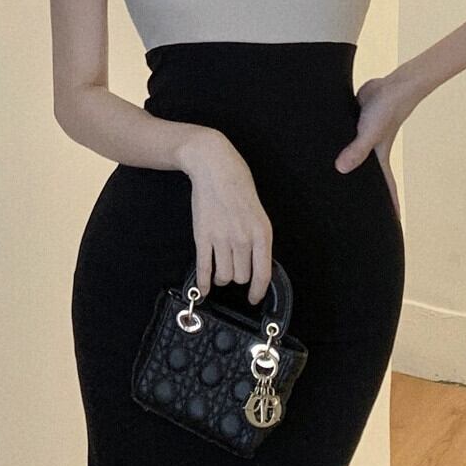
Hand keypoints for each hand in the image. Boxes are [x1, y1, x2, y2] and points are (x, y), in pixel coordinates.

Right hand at [178, 130, 273, 305]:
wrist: (215, 168)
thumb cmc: (238, 186)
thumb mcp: (258, 213)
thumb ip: (258, 239)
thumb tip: (256, 264)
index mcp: (262, 233)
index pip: (263, 273)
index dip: (257, 291)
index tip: (253, 298)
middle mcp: (243, 238)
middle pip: (241, 276)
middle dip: (238, 277)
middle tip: (234, 269)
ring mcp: (222, 238)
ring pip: (224, 275)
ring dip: (222, 277)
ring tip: (221, 269)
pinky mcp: (202, 236)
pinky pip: (204, 268)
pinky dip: (203, 283)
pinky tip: (203, 290)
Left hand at [335, 73, 416, 220]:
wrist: (390, 86)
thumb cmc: (385, 111)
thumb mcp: (369, 133)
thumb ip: (357, 150)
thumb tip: (341, 169)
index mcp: (378, 159)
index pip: (386, 189)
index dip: (390, 206)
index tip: (393, 224)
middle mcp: (370, 153)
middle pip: (367, 179)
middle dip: (365, 195)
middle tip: (356, 213)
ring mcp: (361, 139)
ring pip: (353, 159)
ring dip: (348, 170)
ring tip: (333, 187)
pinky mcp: (353, 125)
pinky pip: (344, 142)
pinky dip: (338, 149)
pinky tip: (322, 153)